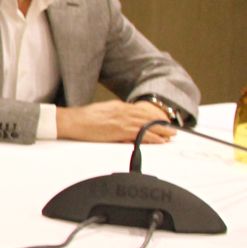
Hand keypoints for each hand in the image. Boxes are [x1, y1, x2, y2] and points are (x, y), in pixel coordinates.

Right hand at [56, 100, 177, 143]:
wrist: (74, 121)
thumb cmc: (84, 118)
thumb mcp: (103, 111)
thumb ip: (116, 115)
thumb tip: (125, 122)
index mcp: (120, 106)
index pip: (142, 111)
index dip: (154, 116)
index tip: (162, 121)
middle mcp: (124, 111)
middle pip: (148, 117)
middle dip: (162, 124)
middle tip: (172, 129)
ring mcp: (123, 121)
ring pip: (148, 125)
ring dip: (162, 131)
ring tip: (171, 135)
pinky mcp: (121, 130)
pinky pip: (141, 134)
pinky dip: (153, 138)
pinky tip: (160, 141)